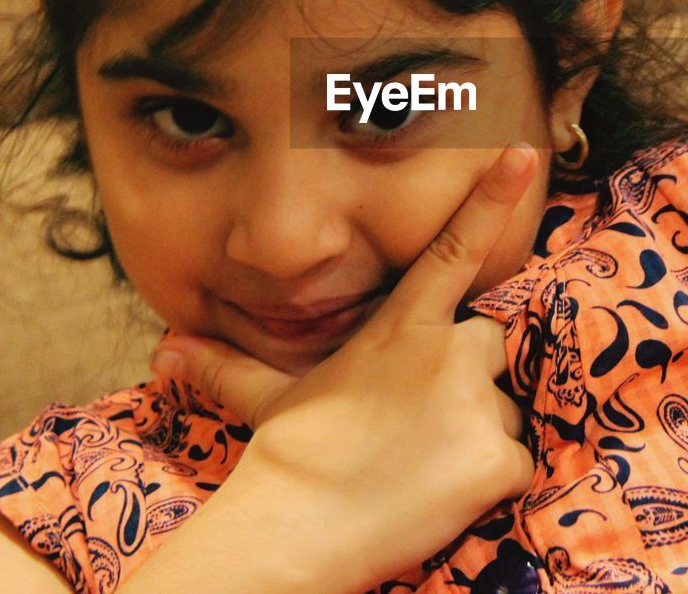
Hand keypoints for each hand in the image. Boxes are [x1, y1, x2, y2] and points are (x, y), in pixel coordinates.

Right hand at [150, 141, 538, 589]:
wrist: (298, 532)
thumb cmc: (288, 461)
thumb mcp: (269, 399)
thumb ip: (232, 365)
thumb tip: (165, 350)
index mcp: (401, 326)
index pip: (453, 249)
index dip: (491, 197)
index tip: (521, 154)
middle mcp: (448, 353)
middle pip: (489, 343)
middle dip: (469, 372)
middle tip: (421, 418)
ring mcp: (477, 405)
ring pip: (505, 406)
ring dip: (479, 429)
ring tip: (424, 462)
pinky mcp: (497, 459)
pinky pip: (517, 460)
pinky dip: (492, 479)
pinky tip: (447, 495)